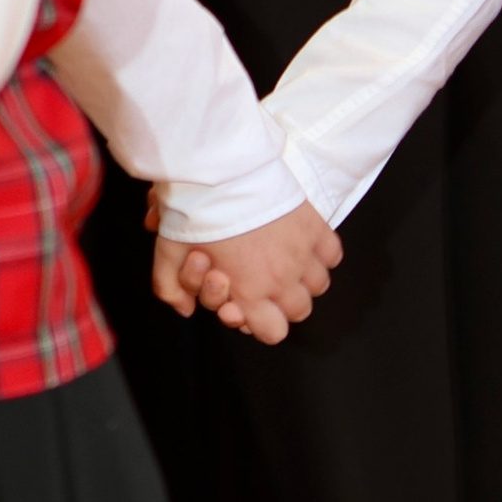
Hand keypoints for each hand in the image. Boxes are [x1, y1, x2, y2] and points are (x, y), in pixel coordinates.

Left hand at [154, 201, 342, 342]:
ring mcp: (304, 252)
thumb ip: (171, 288)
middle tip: (265, 284)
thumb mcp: (168, 251)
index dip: (261, 325)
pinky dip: (322, 255)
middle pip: (300, 311)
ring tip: (286, 263)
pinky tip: (303, 246)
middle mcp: (283, 277)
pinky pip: (333, 255)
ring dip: (305, 280)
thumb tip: (184, 309)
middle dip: (283, 304)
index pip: (273, 333)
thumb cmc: (197, 210)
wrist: (222, 167)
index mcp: (250, 290)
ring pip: (320, 285)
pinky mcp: (315, 227)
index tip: (248, 307)